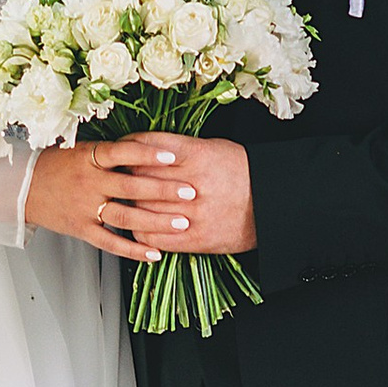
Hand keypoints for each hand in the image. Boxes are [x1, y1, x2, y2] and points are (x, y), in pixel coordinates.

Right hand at [25, 142, 194, 263]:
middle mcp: (88, 182)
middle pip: (130, 187)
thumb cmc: (59, 165)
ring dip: (156, 221)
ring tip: (183, 223)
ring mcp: (84, 208)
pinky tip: (155, 252)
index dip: (148, 154)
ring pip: (125, 217)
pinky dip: (133, 249)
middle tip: (190, 192)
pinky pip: (110, 243)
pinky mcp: (81, 229)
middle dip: (163, 190)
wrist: (23, 188)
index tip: (174, 156)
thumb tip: (155, 147)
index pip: (123, 153)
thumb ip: (115, 152)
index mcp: (89, 158)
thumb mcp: (83, 149)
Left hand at [87, 135, 254, 254]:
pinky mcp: (196, 239)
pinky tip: (137, 226)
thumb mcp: (213, 147)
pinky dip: (140, 233)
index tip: (118, 152)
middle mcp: (193, 184)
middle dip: (123, 178)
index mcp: (196, 155)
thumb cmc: (241, 171)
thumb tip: (143, 148)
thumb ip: (178, 148)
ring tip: (123, 201)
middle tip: (115, 177)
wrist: (272, 203)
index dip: (126, 150)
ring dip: (128, 206)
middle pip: (139, 178)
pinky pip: (154, 238)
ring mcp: (194, 214)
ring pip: (142, 210)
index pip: (146, 149)